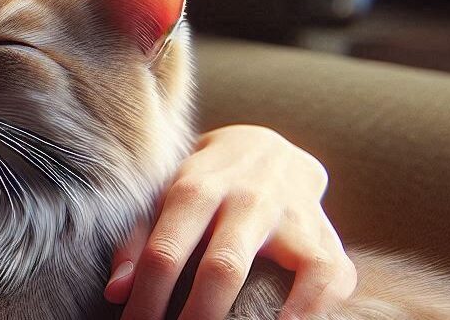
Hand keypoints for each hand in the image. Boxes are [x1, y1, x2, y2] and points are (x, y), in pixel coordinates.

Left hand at [105, 124, 356, 319]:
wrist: (262, 146)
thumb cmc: (200, 183)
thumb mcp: (161, 198)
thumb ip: (136, 242)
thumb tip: (116, 293)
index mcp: (195, 190)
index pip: (165, 252)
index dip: (147, 299)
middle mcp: (248, 200)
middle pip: (224, 267)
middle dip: (198, 316)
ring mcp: (292, 215)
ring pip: (294, 268)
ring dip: (274, 312)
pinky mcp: (324, 234)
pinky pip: (333, 274)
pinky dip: (318, 306)